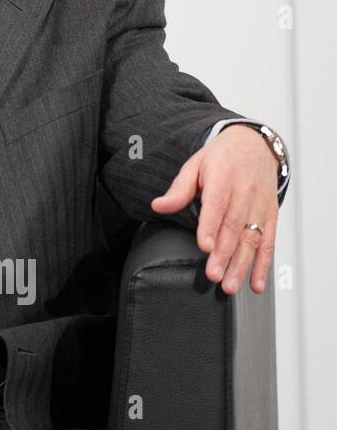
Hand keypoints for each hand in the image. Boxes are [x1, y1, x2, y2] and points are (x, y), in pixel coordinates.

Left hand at [151, 125, 278, 294]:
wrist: (254, 145)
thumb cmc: (222, 158)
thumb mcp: (195, 165)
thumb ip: (179, 189)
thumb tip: (158, 205)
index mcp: (224, 178)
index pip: (217, 206)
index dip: (211, 228)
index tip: (204, 247)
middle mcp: (245, 193)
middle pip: (234, 227)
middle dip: (224, 254)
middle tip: (214, 274)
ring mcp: (260, 206)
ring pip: (253, 239)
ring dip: (242, 265)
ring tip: (230, 284)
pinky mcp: (271, 216)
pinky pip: (269, 242)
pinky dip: (263, 265)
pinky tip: (255, 283)